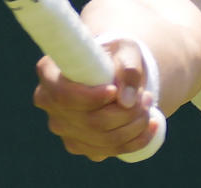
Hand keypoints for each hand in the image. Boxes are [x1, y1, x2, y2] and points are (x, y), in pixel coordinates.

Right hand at [33, 39, 159, 161]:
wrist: (115, 70)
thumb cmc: (115, 54)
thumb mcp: (125, 50)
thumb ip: (128, 67)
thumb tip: (127, 100)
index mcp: (49, 72)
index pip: (62, 94)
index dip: (89, 98)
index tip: (114, 90)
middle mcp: (50, 103)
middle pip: (88, 121)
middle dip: (124, 113)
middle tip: (147, 96)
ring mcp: (63, 128)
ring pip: (102, 139)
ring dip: (133, 126)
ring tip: (149, 105)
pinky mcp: (80, 145)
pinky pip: (109, 150)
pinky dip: (135, 140)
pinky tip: (151, 124)